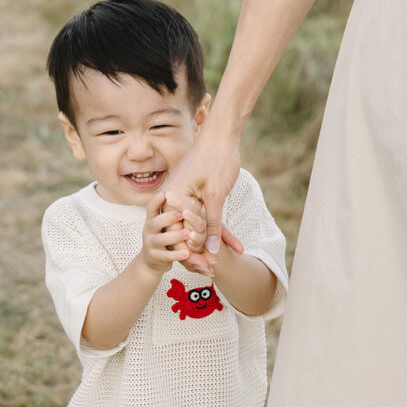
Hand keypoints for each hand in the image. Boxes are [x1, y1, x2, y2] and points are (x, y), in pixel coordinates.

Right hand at [140, 190, 190, 273]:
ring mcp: (150, 244)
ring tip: (187, 233)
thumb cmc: (163, 238)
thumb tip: (179, 194)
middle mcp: (148, 231)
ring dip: (175, 236)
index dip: (156, 201)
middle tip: (181, 213)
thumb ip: (169, 213)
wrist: (151, 261)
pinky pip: (166, 256)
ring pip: (161, 239)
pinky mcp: (155, 257)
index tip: (165, 193)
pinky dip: (176, 254)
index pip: (151, 208)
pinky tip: (187, 253)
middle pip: (155, 222)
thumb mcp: (163, 225)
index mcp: (151, 220)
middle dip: (168, 217)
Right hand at [162, 132, 242, 273]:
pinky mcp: (196, 196)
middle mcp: (174, 198)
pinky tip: (234, 245)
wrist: (222, 134)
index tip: (202, 269)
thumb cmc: (217, 159)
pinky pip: (207, 217)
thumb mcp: (215, 195)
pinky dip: (219, 229)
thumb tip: (207, 250)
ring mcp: (185, 197)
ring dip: (210, 245)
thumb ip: (211, 223)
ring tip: (218, 265)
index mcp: (172, 196)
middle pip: (183, 233)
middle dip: (197, 254)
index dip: (189, 253)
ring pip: (196, 227)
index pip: (176, 231)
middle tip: (210, 273)